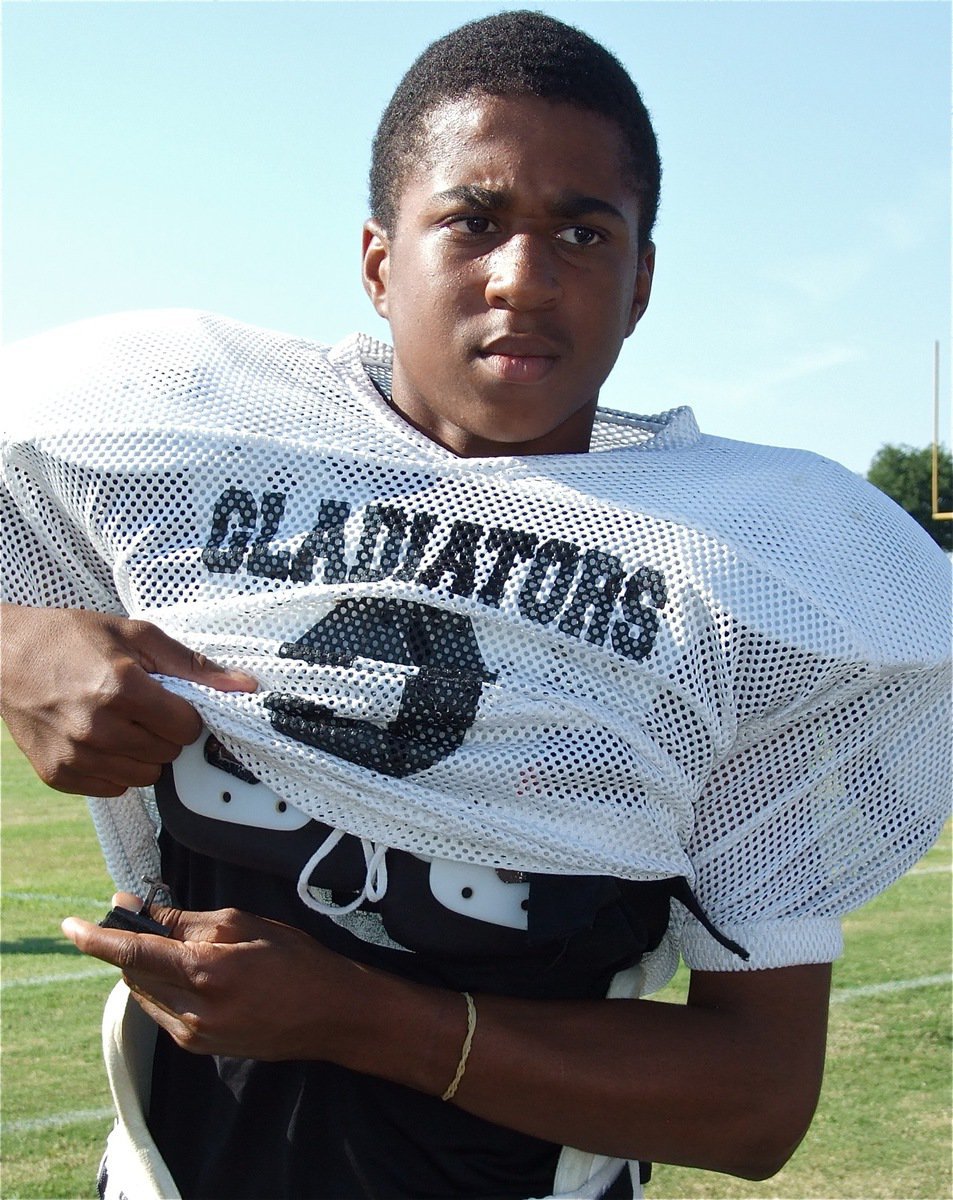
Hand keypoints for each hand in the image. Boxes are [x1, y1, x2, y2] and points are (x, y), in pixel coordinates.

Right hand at [0, 605, 256, 795]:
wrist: (4, 655)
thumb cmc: (72, 639)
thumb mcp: (136, 635)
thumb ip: (193, 665)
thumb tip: (244, 686)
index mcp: (121, 689)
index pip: (186, 726)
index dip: (185, 713)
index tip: (170, 700)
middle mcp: (97, 728)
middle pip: (168, 752)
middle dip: (165, 731)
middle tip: (143, 707)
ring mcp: (75, 756)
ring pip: (145, 775)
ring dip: (144, 752)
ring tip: (122, 722)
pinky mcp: (58, 775)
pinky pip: (113, 787)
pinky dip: (116, 767)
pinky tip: (101, 739)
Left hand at [62, 895, 358, 1060]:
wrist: (329, 1012)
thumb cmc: (294, 959)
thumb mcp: (241, 923)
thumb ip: (182, 920)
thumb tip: (134, 907)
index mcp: (204, 973)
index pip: (133, 953)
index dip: (97, 938)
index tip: (71, 926)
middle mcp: (192, 1011)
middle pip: (135, 973)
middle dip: (133, 944)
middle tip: (146, 916)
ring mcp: (193, 1034)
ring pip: (146, 992)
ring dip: (149, 966)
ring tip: (186, 947)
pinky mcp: (198, 1047)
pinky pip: (162, 1010)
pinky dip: (166, 986)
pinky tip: (195, 972)